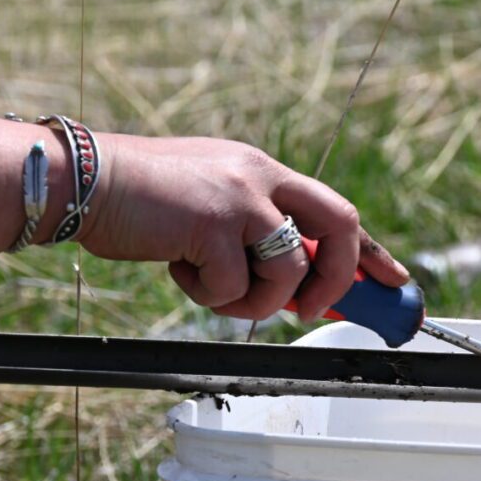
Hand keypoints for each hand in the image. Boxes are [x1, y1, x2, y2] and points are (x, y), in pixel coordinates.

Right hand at [78, 135, 408, 320]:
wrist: (86, 181)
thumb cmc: (142, 203)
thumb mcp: (210, 206)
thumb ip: (252, 231)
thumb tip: (295, 285)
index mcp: (263, 170)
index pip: (335, 211)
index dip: (370, 252)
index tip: (394, 282)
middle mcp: (260, 175)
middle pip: (341, 227)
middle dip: (337, 281)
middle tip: (306, 310)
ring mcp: (240, 197)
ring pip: (288, 272)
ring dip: (253, 301)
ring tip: (210, 287)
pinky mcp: (213, 224)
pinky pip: (236, 288)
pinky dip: (210, 296)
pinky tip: (178, 270)